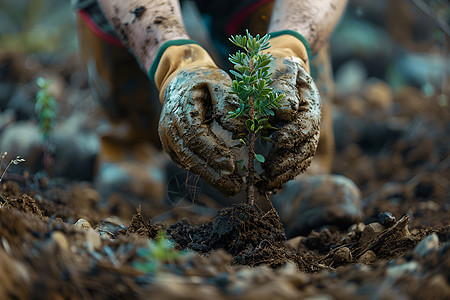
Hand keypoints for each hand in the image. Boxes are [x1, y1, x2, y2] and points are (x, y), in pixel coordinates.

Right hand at [157, 56, 242, 196]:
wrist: (179, 80)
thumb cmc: (203, 81)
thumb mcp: (218, 82)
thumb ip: (228, 101)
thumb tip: (241, 127)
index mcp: (180, 108)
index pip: (196, 136)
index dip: (213, 153)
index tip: (232, 167)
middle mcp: (170, 126)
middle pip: (190, 155)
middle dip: (213, 174)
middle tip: (235, 188)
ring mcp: (168, 138)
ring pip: (187, 162)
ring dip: (210, 177)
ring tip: (232, 188)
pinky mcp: (171, 146)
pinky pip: (186, 162)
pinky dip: (203, 171)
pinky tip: (220, 179)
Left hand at [259, 54, 320, 190]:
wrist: (275, 68)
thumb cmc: (276, 67)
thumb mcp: (279, 69)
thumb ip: (283, 87)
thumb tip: (286, 111)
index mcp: (310, 105)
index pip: (307, 124)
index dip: (294, 134)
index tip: (278, 141)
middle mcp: (309, 123)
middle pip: (305, 148)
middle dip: (288, 162)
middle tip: (269, 172)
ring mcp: (301, 136)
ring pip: (299, 160)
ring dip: (284, 174)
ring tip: (266, 184)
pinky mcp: (290, 144)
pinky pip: (290, 163)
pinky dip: (281, 175)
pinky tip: (268, 185)